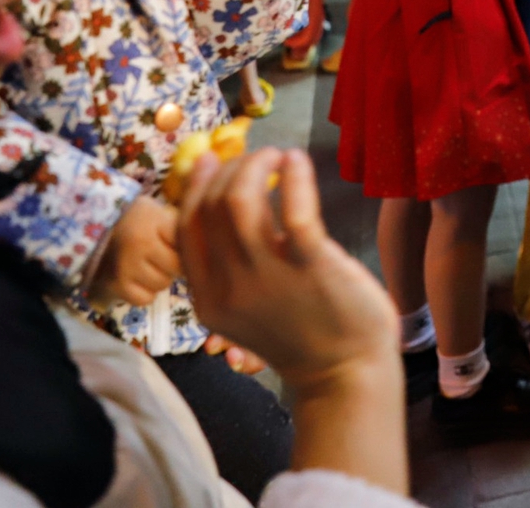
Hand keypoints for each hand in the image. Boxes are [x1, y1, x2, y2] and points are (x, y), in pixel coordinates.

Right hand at [89, 194, 180, 307]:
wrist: (97, 234)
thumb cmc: (139, 222)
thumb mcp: (161, 213)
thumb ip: (184, 225)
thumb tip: (211, 246)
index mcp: (154, 219)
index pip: (186, 242)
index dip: (188, 246)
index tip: (181, 243)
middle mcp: (139, 242)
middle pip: (177, 267)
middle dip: (175, 264)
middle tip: (162, 255)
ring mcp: (126, 265)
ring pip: (162, 284)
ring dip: (160, 278)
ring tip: (149, 265)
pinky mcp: (116, 285)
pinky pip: (145, 299)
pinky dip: (145, 293)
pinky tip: (138, 278)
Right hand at [178, 147, 399, 391]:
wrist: (344, 373)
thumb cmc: (303, 331)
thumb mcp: (247, 307)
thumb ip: (230, 267)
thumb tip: (227, 202)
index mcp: (208, 299)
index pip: (184, 228)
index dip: (195, 187)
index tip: (214, 160)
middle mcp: (228, 288)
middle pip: (208, 208)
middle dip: (230, 170)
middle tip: (258, 156)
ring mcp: (266, 277)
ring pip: (238, 200)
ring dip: (256, 165)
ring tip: (278, 156)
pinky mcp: (310, 264)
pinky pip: (292, 208)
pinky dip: (293, 175)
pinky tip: (298, 161)